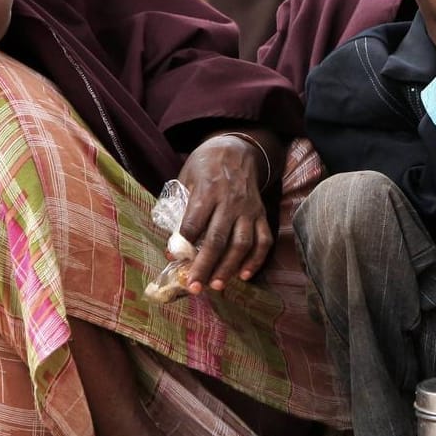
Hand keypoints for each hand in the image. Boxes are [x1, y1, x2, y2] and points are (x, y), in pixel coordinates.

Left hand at [175, 131, 285, 292]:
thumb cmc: (205, 165)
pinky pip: (263, 240)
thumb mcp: (187, 177)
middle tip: (194, 286)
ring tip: (216, 286)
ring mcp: (248, 209)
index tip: (172, 257)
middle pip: (217, 238)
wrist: (237, 149)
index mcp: (208, 190)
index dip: (182, 243)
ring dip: (229, 267)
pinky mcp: (261, 214)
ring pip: (241, 243)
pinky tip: (245, 275)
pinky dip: (256, 259)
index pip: (194, 222)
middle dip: (205, 265)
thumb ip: (181, 207)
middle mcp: (230, 201)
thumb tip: (173, 242)